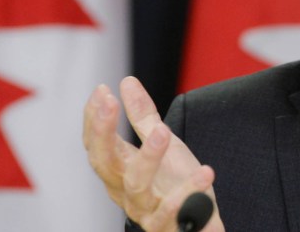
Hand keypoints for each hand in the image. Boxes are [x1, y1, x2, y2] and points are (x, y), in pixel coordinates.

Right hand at [82, 77, 224, 230]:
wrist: (199, 223)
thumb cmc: (176, 183)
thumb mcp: (163, 143)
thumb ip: (144, 117)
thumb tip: (126, 82)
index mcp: (120, 170)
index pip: (96, 144)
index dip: (94, 118)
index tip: (102, 90)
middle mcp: (125, 191)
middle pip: (104, 163)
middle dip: (104, 132)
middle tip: (110, 103)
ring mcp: (145, 209)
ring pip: (136, 185)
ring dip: (148, 157)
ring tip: (163, 132)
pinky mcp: (167, 225)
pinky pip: (174, 210)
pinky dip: (188, 191)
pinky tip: (205, 171)